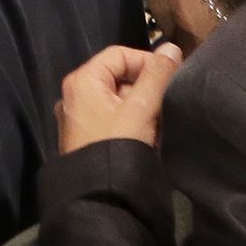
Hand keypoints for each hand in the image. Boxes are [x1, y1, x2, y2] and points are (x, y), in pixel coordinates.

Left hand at [56, 43, 182, 153]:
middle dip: (146, 89)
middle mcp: (75, 96)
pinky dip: (133, 123)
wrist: (100, 198)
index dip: (147, 62)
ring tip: (159, 124)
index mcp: (81, 81)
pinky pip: (114, 120)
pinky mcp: (87, 139)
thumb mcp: (141, 109)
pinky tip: (149, 138)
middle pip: (119, 77)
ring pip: (119, 101)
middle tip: (167, 105)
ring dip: (142, 109)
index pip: (119, 54)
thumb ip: (157, 76)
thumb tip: (170, 48)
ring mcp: (79, 119)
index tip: (170, 79)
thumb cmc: (118, 146)